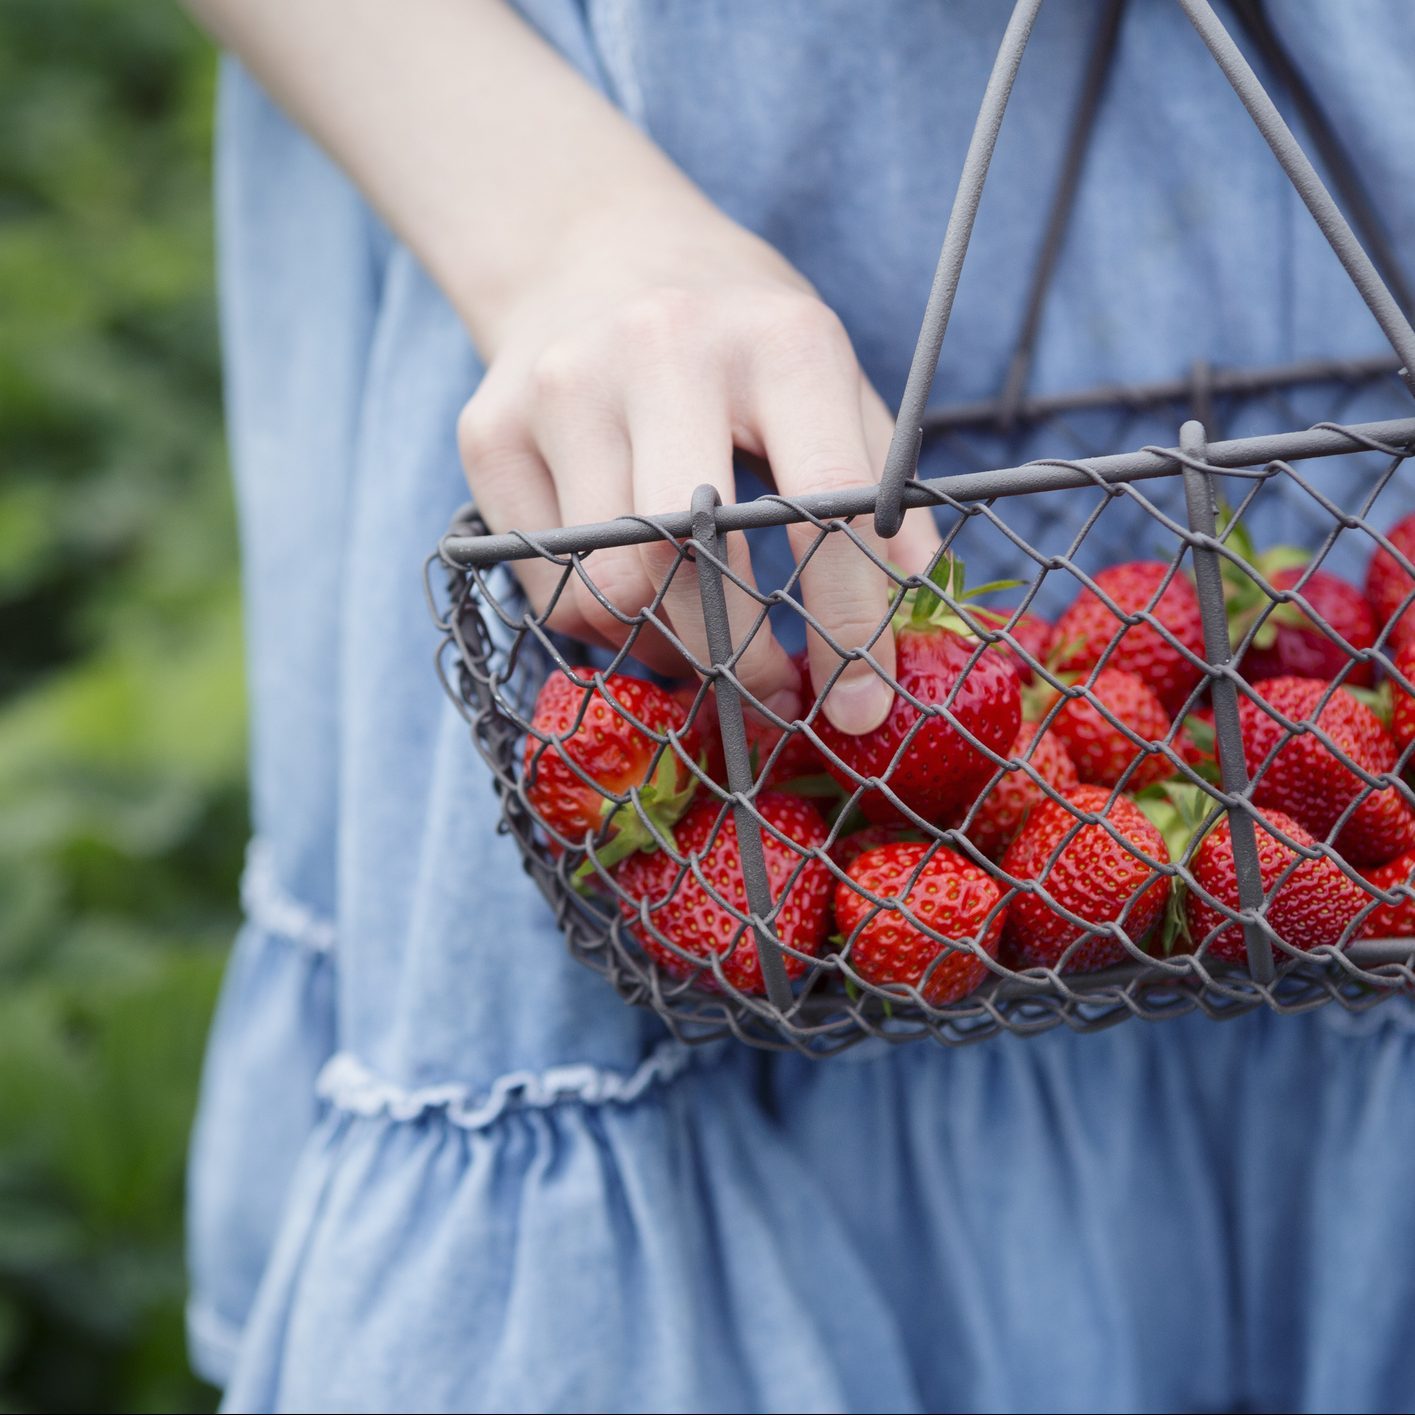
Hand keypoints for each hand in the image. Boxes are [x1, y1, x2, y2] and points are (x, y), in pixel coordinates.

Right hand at [458, 198, 939, 733]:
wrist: (592, 247)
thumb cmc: (733, 331)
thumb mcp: (828, 374)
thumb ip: (880, 481)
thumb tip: (919, 605)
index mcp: (778, 338)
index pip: (824, 502)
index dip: (848, 620)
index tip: (862, 704)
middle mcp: (660, 350)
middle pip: (685, 558)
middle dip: (738, 657)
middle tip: (774, 695)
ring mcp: (560, 389)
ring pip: (608, 588)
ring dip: (668, 648)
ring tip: (706, 643)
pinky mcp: (488, 432)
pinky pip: (547, 584)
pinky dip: (601, 620)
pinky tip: (637, 593)